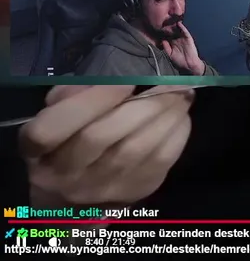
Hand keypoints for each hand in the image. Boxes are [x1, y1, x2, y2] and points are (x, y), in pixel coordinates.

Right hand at [20, 85, 193, 206]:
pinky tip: (181, 115)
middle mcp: (65, 176)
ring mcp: (101, 189)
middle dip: (141, 103)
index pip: (51, 129)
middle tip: (170, 81)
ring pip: (137, 148)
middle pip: (101, 136)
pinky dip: (177, 132)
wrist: (75, 201)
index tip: (125, 81)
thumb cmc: (67, 145)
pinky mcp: (133, 192)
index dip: (90, 101)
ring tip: (182, 93)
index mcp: (37, 152)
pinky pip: (161, 160)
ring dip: (167, 114)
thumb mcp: (56, 117)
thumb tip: (113, 78)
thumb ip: (72, 95)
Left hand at [160, 23, 203, 74]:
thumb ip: (166, 47)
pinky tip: (179, 23)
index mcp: (172, 43)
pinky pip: (185, 32)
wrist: (189, 64)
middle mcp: (177, 39)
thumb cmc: (179, 61)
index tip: (158, 27)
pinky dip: (182, 27)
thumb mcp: (170, 54)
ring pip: (178, 30)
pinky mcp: (188, 38)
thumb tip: (162, 40)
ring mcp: (182, 38)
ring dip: (175, 25)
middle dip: (169, 26)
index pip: (167, 35)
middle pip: (172, 31)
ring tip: (171, 19)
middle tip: (164, 20)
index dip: (163, 31)